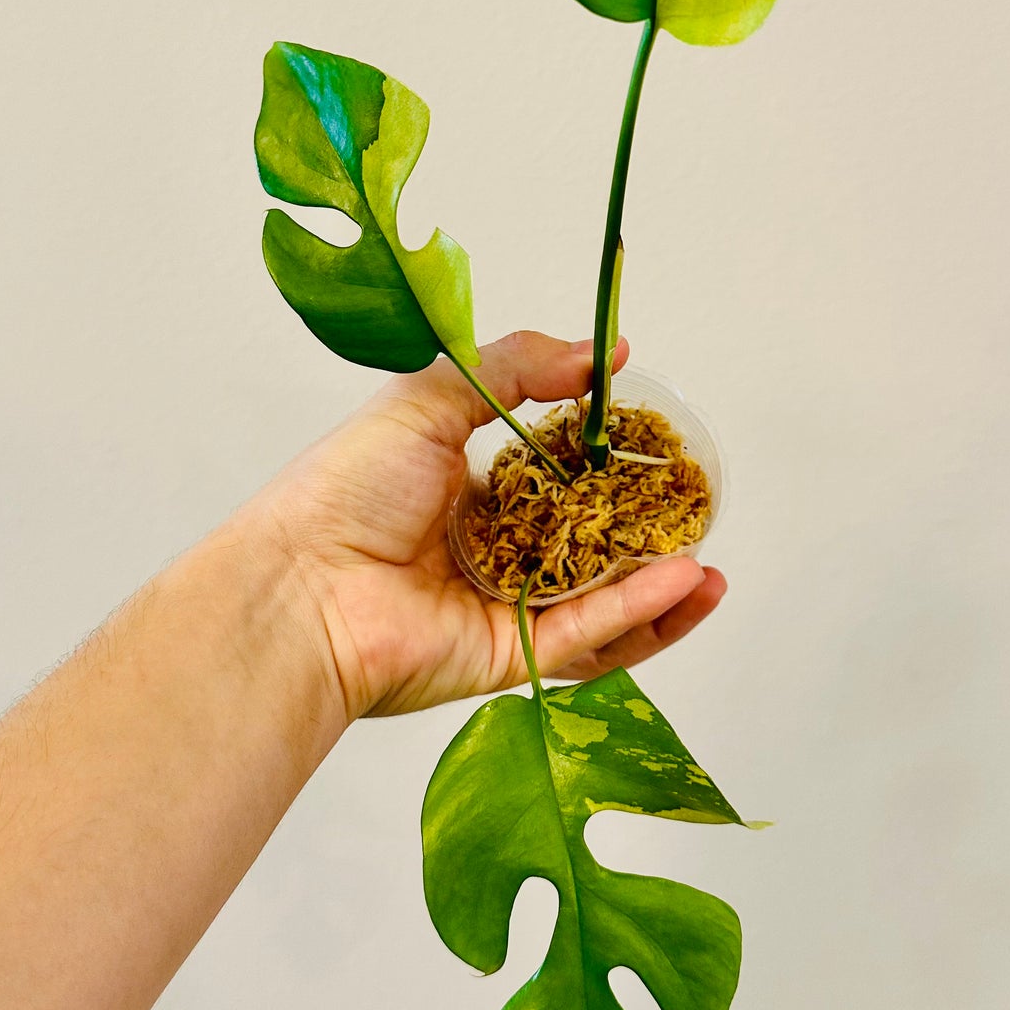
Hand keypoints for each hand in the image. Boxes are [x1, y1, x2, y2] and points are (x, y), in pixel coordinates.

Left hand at [250, 330, 726, 721]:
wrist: (299, 587)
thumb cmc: (345, 489)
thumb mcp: (432, 397)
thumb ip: (519, 366)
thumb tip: (603, 353)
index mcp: (469, 489)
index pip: (558, 474)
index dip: (609, 459)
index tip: (657, 437)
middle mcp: (492, 551)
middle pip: (589, 543)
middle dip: (648, 531)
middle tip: (698, 508)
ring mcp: (503, 608)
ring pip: (601, 601)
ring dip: (660, 586)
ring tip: (710, 565)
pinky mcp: (511, 656)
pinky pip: (587, 638)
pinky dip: (638, 614)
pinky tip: (684, 584)